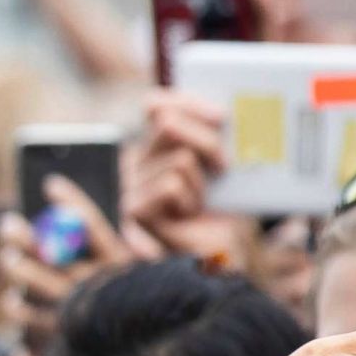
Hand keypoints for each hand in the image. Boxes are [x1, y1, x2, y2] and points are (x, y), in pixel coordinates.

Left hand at [0, 174, 137, 332]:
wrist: (144, 352)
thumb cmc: (131, 299)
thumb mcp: (129, 268)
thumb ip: (106, 243)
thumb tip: (71, 215)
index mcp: (119, 262)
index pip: (92, 224)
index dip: (72, 200)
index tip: (50, 183)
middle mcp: (98, 283)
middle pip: (56, 251)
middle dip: (26, 235)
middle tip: (6, 224)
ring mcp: (80, 308)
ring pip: (38, 280)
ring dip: (16, 266)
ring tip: (8, 257)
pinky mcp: (64, 332)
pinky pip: (31, 316)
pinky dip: (18, 306)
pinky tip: (13, 299)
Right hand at [124, 90, 256, 268]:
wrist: (218, 252)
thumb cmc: (221, 207)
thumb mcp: (220, 159)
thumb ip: (212, 133)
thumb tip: (220, 112)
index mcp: (156, 143)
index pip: (156, 104)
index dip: (187, 104)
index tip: (221, 117)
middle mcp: (137, 160)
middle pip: (168, 122)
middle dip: (207, 142)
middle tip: (223, 167)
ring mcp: (132, 184)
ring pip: (178, 158)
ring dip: (201, 182)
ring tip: (199, 201)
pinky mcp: (134, 209)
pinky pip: (171, 185)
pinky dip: (190, 200)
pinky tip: (188, 214)